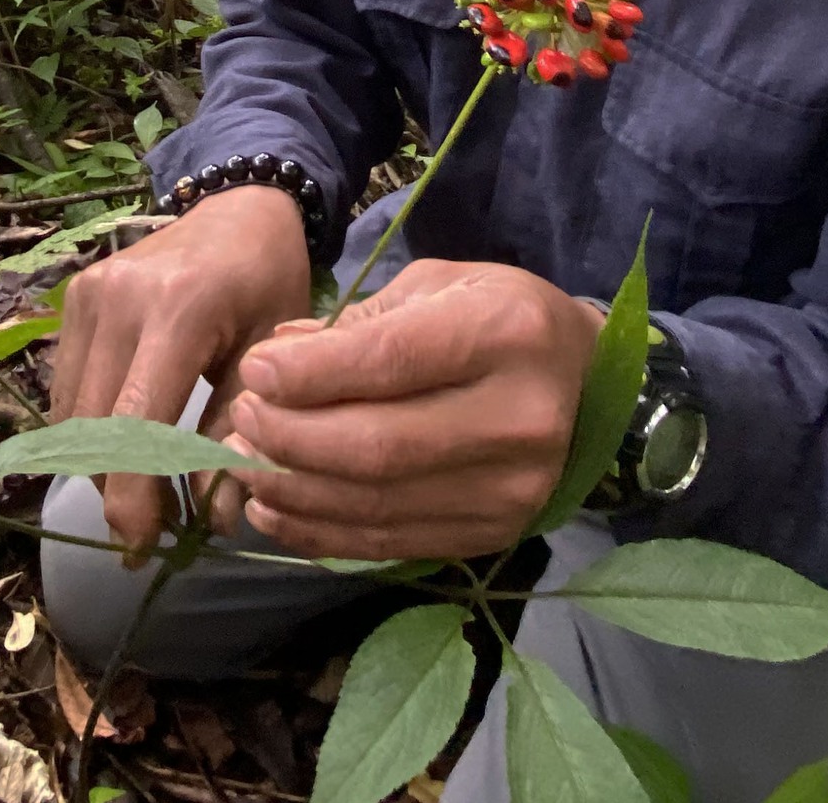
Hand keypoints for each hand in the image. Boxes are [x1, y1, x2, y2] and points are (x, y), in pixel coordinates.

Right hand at [49, 185, 311, 555]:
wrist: (240, 208)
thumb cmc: (269, 282)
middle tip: (150, 531)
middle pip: (93, 426)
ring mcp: (87, 294)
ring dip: (100, 463)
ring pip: (71, 413)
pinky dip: (91, 428)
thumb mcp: (272, 355)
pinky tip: (129, 445)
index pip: (136, 423)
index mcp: (179, 309)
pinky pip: (67, 387)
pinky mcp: (72, 298)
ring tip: (144, 491)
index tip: (144, 545)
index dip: (133, 496)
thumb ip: (241, 433)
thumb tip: (213, 520)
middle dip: (115, 491)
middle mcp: (119, 298)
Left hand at [217, 259, 606, 560]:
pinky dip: (320, 531)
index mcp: (508, 333)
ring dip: (294, 490)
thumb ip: (358, 323)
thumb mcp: (440, 286)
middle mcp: (519, 417)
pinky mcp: (494, 534)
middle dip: (290, 437)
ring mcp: (512, 488)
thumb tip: (273, 359)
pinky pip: (390, 542)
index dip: (310, 375)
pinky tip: (278, 509)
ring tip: (247, 465)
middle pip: (377, 446)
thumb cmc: (501, 317)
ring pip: (376, 503)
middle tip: (242, 420)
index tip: (254, 371)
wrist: (586, 383)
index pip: (391, 362)